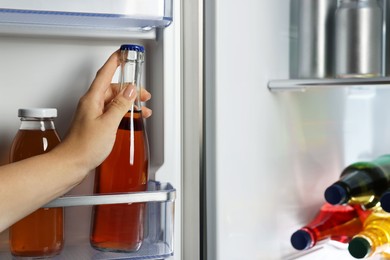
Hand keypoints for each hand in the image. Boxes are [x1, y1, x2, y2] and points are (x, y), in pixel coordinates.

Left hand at [57, 50, 151, 171]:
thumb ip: (121, 105)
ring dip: (128, 102)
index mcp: (92, 99)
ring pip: (113, 100)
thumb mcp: (108, 123)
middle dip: (130, 88)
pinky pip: (111, 111)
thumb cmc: (84, 146)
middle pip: (112, 88)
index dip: (115, 62)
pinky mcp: (95, 124)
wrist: (71, 164)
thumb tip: (131, 90)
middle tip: (144, 93)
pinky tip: (130, 118)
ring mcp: (93, 114)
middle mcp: (91, 104)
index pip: (105, 73)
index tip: (123, 53)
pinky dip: (123, 112)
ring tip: (143, 109)